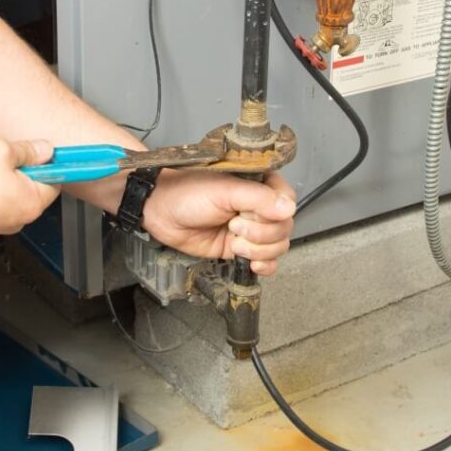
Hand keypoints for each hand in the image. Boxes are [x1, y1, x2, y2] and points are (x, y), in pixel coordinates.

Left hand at [138, 169, 295, 275]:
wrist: (162, 212)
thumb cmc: (187, 192)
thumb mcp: (224, 190)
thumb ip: (258, 199)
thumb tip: (288, 209)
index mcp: (259, 184)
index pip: (287, 201)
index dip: (274, 214)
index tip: (250, 213)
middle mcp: (258, 206)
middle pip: (284, 228)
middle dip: (261, 233)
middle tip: (234, 226)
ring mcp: (251, 228)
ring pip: (278, 246)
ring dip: (258, 250)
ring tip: (234, 241)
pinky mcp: (241, 247)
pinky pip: (267, 261)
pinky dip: (265, 266)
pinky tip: (252, 263)